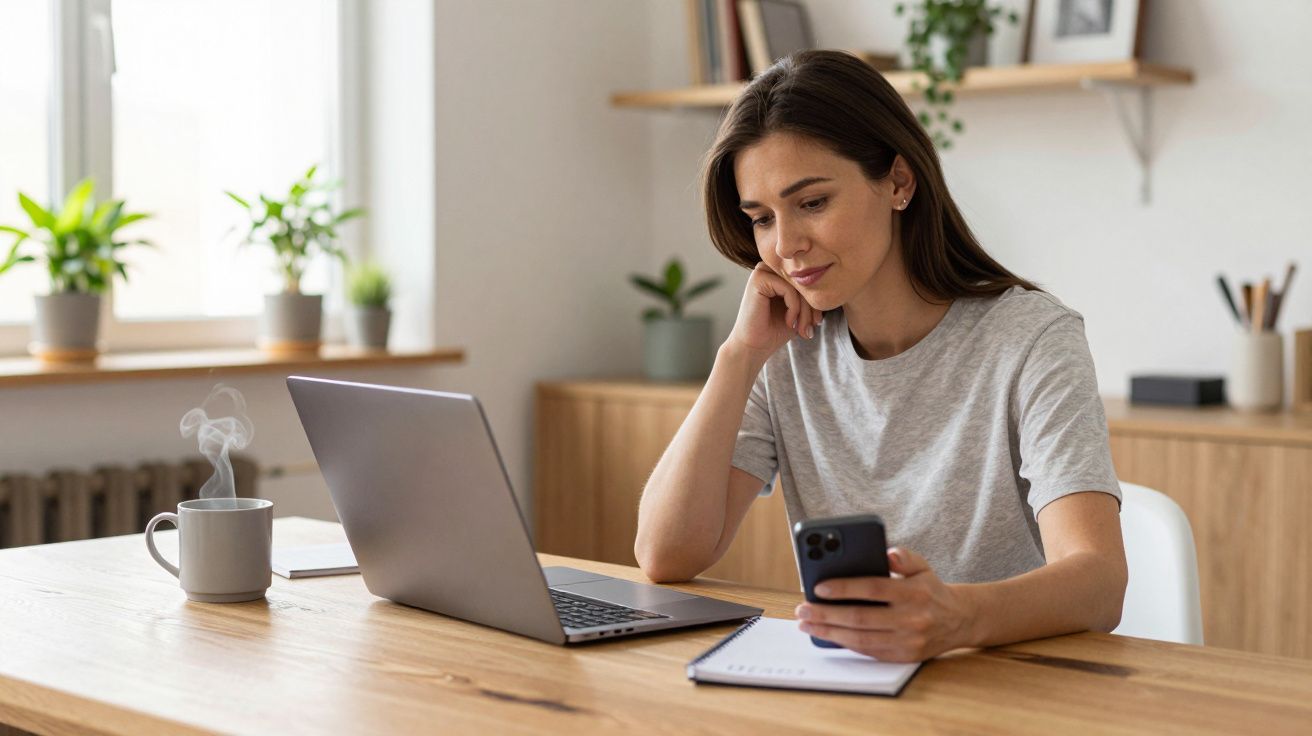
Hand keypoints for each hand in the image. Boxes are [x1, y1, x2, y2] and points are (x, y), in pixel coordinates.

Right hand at [724, 263, 822, 363]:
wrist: (753, 347)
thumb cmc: (774, 330)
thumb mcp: (799, 311)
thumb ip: (810, 296)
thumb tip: (832, 286)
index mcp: (777, 274)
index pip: (806, 280)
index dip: (815, 301)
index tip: (817, 323)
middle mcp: (769, 269)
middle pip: (803, 281)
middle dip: (812, 307)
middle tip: (811, 328)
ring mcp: (762, 272)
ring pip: (798, 285)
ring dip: (805, 310)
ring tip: (801, 329)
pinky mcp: (758, 279)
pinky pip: (789, 289)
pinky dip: (794, 308)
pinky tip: (789, 322)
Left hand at [794, 547, 976, 662]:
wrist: (959, 620)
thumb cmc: (930, 589)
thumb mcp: (922, 566)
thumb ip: (905, 556)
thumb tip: (887, 552)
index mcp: (913, 592)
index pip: (872, 589)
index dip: (843, 588)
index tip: (818, 587)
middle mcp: (911, 619)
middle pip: (860, 617)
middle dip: (826, 614)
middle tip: (802, 610)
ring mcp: (907, 641)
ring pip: (860, 638)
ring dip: (828, 632)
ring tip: (806, 624)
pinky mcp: (903, 657)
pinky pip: (868, 651)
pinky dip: (844, 643)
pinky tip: (827, 634)